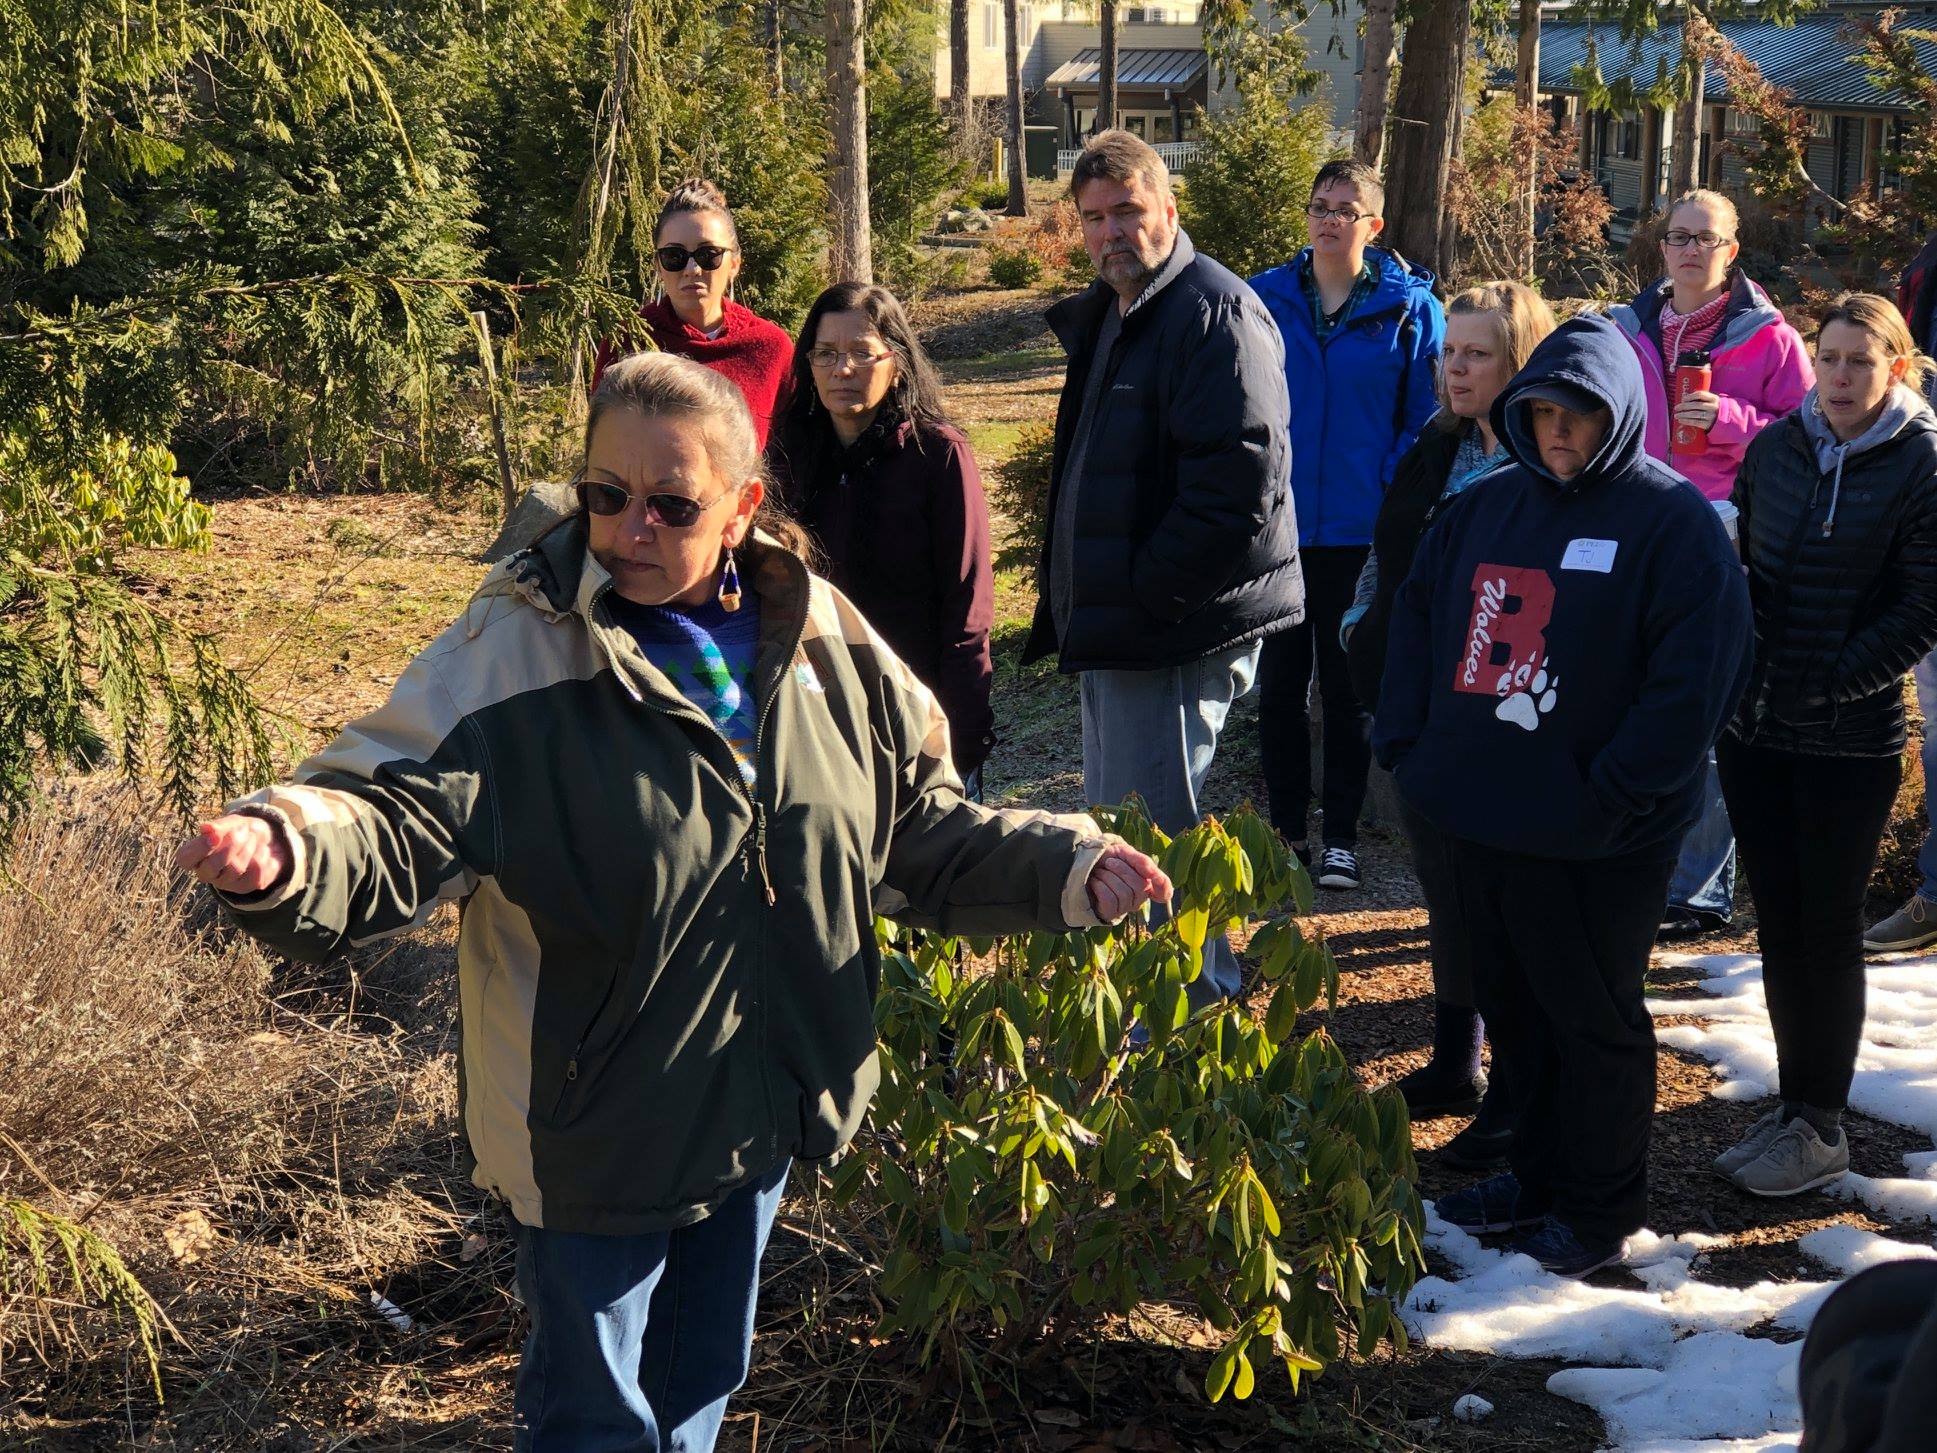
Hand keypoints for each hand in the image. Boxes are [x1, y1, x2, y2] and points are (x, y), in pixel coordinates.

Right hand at [174, 813, 289, 894]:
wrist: (265, 840)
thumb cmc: (238, 831)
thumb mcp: (230, 824)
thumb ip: (219, 827)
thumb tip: (206, 828)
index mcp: (194, 856)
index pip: (185, 859)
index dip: (200, 848)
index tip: (215, 836)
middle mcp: (205, 873)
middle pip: (212, 866)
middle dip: (231, 844)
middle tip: (242, 830)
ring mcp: (225, 883)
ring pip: (236, 868)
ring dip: (249, 847)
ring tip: (252, 837)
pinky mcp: (245, 887)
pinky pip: (256, 871)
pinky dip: (262, 854)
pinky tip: (261, 849)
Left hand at [1085, 841, 1171, 922]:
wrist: (1083, 864)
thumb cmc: (1107, 859)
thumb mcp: (1124, 853)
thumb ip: (1140, 860)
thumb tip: (1153, 872)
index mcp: (1146, 882)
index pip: (1164, 890)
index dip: (1163, 885)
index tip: (1154, 876)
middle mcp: (1139, 898)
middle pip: (1140, 886)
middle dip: (1122, 869)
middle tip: (1109, 863)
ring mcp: (1125, 907)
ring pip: (1124, 893)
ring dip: (1108, 877)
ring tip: (1100, 872)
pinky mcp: (1110, 913)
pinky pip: (1110, 900)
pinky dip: (1100, 886)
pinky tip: (1095, 882)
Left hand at [1674, 390, 1719, 430]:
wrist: (1726, 421)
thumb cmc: (1714, 409)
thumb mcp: (1712, 402)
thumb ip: (1702, 399)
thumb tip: (1684, 398)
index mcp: (1714, 398)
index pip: (1700, 394)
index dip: (1690, 396)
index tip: (1683, 399)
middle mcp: (1713, 406)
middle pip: (1695, 405)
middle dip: (1684, 406)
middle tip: (1676, 408)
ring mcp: (1711, 416)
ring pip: (1694, 414)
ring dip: (1683, 414)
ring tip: (1676, 415)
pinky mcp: (1708, 424)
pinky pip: (1695, 422)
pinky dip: (1686, 421)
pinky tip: (1680, 420)